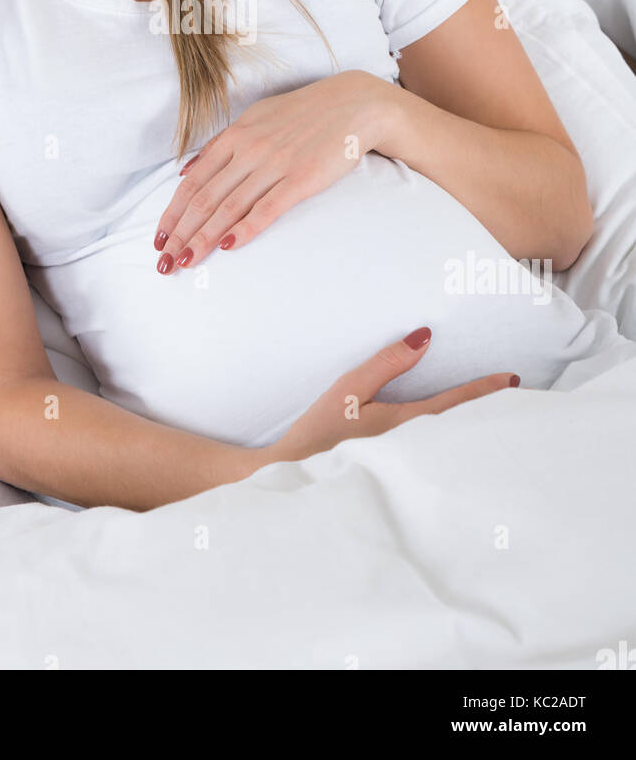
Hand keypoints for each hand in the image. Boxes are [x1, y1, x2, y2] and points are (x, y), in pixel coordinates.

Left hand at [153, 69, 396, 273]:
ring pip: (229, 207)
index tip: (159, 239)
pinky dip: (245, 228)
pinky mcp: (301, 179)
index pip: (193, 183)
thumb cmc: (303, 113)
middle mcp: (248, 150)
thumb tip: (186, 170)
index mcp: (235, 136)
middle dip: (180, 234)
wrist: (353, 104)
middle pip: (204, 199)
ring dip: (203, 238)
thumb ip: (221, 144)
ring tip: (186, 261)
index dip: (172, 214)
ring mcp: (274, 164)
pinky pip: (267, 208)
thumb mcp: (256, 117)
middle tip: (164, 262)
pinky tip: (228, 247)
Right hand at [257, 326, 520, 466]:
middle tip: (522, 404)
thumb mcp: (350, 389)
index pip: (456, 404)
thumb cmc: (319, 432)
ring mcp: (409, 467)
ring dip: (475, 431)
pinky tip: (458, 446)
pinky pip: (436, 458)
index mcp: (409, 426)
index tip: (513, 380)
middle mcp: (416, 449)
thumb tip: (425, 338)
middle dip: (491, 416)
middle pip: (463, 429)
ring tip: (497, 422)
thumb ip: (387, 362)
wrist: (294, 476)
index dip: (485, 390)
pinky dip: (454, 446)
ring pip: (452, 445)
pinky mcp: (398, 476)